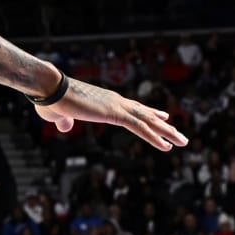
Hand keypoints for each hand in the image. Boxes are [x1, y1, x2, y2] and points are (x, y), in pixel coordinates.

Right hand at [34, 77, 186, 151]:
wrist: (50, 88)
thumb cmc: (50, 100)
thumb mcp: (58, 115)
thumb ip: (66, 121)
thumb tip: (66, 126)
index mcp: (105, 101)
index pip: (133, 107)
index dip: (149, 113)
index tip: (163, 116)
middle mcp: (116, 101)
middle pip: (146, 114)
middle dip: (164, 125)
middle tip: (180, 134)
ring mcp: (118, 107)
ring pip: (149, 122)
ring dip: (168, 133)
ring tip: (183, 142)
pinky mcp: (115, 114)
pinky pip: (140, 128)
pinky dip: (154, 137)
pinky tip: (167, 146)